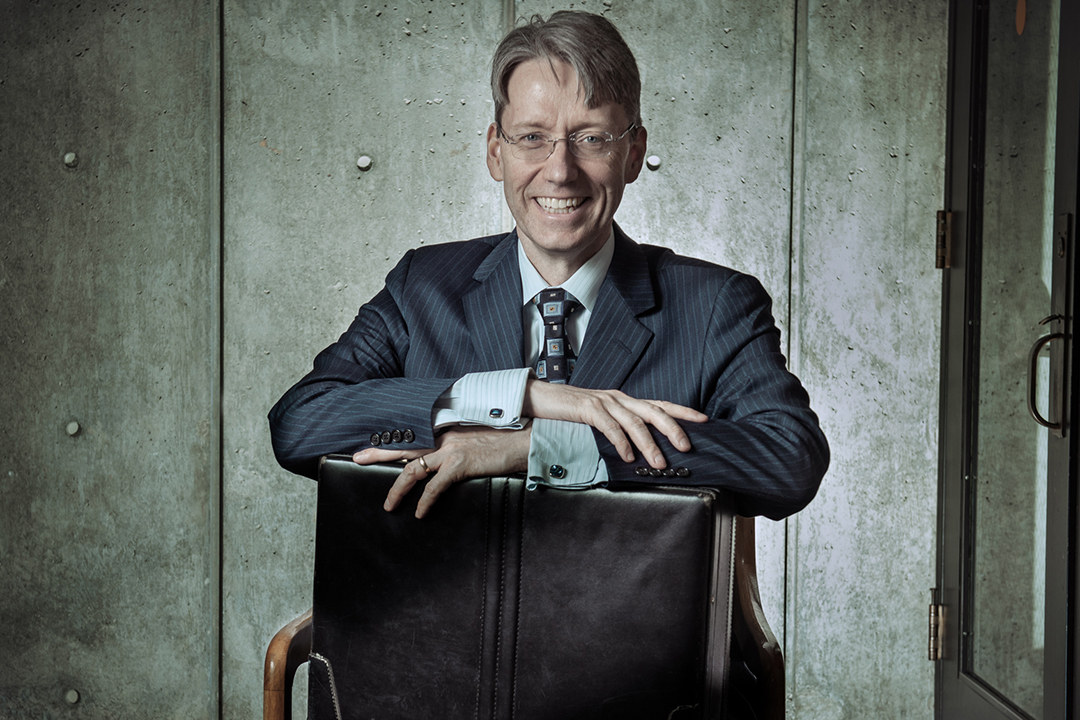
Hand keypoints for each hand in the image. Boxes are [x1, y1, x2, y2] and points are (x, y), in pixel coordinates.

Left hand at [352, 424, 530, 518]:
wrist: (525, 438)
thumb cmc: (504, 440)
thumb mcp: (475, 438)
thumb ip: (458, 445)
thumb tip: (446, 460)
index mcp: (445, 430)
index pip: (413, 435)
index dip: (392, 440)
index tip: (373, 444)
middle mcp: (443, 437)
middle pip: (403, 445)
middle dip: (378, 452)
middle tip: (357, 458)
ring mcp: (451, 450)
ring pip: (413, 469)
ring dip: (397, 489)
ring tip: (389, 505)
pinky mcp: (461, 464)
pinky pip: (435, 487)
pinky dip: (425, 501)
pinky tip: (420, 512)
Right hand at [522, 379, 706, 467]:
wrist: (541, 398)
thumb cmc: (571, 412)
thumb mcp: (600, 418)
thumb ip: (619, 427)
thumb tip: (639, 447)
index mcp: (625, 401)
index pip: (660, 404)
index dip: (683, 411)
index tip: (704, 420)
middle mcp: (619, 399)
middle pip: (654, 411)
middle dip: (673, 429)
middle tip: (687, 446)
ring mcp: (604, 402)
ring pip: (634, 422)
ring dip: (650, 443)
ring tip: (659, 462)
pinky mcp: (588, 408)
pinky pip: (610, 426)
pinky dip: (621, 442)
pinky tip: (628, 456)